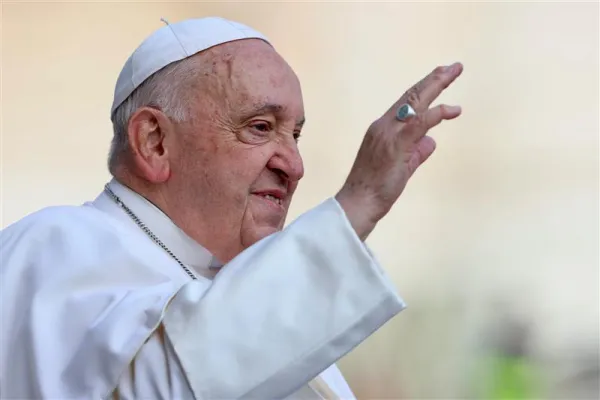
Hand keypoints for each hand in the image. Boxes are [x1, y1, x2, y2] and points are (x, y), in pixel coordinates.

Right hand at [336, 63, 463, 239]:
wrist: (358, 203)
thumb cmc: (375, 189)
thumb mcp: (401, 168)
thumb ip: (417, 152)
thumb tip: (431, 141)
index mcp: (382, 130)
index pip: (405, 104)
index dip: (424, 89)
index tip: (440, 77)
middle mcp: (383, 126)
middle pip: (411, 96)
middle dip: (434, 79)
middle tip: (454, 66)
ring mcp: (388, 134)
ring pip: (415, 102)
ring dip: (436, 85)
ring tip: (454, 71)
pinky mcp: (396, 145)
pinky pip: (419, 124)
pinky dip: (436, 114)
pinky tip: (452, 110)